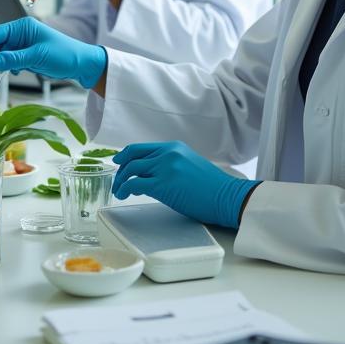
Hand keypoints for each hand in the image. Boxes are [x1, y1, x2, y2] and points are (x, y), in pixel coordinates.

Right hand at [0, 17, 106, 89]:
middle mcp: (18, 33)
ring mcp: (20, 44)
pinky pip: (5, 60)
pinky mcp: (22, 55)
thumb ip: (14, 59)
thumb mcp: (38, 56)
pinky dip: (0, 67)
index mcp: (21, 26)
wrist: (80, 63)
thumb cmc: (64, 54)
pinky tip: (4, 74)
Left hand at [112, 141, 259, 228]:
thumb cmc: (212, 187)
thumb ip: (170, 164)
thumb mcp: (189, 165)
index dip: (125, 155)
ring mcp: (165, 167)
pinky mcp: (163, 184)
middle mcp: (168, 153)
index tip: (118, 162)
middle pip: (132, 156)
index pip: (141, 148)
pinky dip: (126, 189)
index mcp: (174, 147)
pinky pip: (135, 184)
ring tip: (119, 192)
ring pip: (131, 169)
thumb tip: (150, 174)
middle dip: (120, 169)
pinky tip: (125, 195)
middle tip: (117, 181)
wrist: (227, 196)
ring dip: (121, 181)